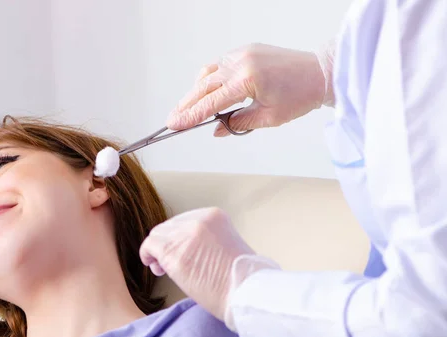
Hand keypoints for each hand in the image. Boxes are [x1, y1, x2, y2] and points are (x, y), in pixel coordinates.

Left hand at [139, 207, 277, 322]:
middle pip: (168, 227)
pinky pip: (148, 247)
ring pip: (157, 235)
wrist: (249, 293)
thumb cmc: (243, 280)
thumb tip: (189, 251)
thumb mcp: (229, 246)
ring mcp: (185, 235)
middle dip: (166, 244)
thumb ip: (209, 241)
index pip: (184, 221)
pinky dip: (148, 256)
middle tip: (168, 265)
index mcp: (214, 216)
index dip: (179, 238)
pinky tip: (156, 270)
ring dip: (157, 252)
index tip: (181, 253)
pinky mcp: (173, 253)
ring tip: (163, 270)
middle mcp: (198, 220)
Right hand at [167, 42, 334, 134]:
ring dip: (196, 91)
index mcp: (247, 80)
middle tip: (173, 119)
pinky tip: (206, 90)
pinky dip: (210, 78)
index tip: (175, 125)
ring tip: (187, 108)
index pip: (211, 102)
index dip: (191, 116)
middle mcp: (241, 62)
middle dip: (187, 104)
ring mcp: (242, 53)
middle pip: (203, 86)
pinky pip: (220, 64)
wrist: (320, 72)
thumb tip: (217, 129)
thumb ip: (239, 123)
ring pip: (209, 73)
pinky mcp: (246, 50)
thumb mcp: (269, 117)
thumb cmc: (300, 95)